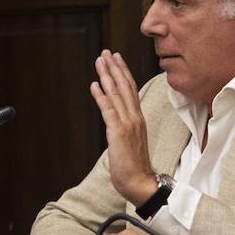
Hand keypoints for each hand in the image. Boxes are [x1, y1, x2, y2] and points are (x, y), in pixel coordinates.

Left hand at [91, 50, 156, 205]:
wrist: (140, 182)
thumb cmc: (134, 167)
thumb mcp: (130, 143)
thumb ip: (124, 129)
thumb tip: (114, 124)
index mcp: (138, 119)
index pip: (131, 90)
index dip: (123, 73)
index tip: (116, 59)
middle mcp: (135, 117)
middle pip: (124, 86)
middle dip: (115, 68)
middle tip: (106, 52)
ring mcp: (127, 124)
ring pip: (117, 94)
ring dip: (107, 76)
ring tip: (100, 61)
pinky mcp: (118, 132)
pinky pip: (108, 110)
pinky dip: (101, 96)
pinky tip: (94, 84)